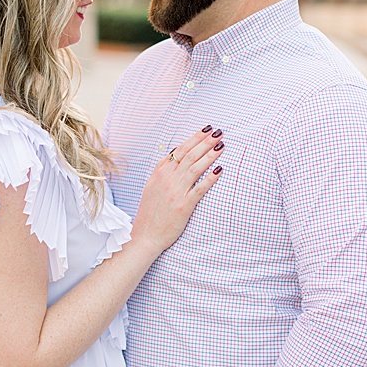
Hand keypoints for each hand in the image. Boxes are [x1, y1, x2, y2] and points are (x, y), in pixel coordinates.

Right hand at [134, 127, 225, 251]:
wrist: (145, 235)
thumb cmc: (150, 213)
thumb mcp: (152, 187)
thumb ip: (162, 172)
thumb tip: (174, 156)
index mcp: (159, 174)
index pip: (179, 151)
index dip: (193, 139)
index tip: (205, 130)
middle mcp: (167, 180)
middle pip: (189, 155)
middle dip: (205, 142)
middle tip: (218, 132)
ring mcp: (175, 192)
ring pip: (195, 168)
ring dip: (209, 155)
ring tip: (221, 145)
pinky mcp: (183, 206)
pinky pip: (199, 189)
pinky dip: (210, 178)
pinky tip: (220, 170)